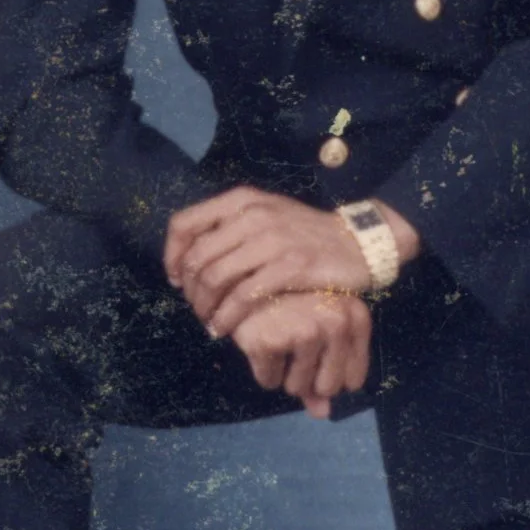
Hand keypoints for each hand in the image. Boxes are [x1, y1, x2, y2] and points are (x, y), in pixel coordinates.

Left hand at [166, 187, 369, 334]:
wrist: (358, 242)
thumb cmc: (306, 233)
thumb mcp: (267, 216)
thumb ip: (232, 228)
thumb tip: (191, 256)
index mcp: (242, 200)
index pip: (184, 224)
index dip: (171, 256)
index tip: (175, 280)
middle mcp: (252, 214)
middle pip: (196, 257)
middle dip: (189, 291)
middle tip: (197, 310)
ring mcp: (272, 239)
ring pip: (214, 278)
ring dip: (204, 307)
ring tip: (209, 323)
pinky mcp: (290, 265)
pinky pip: (243, 296)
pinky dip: (226, 317)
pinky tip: (225, 329)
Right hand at [230, 290, 371, 418]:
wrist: (245, 274)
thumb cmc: (288, 302)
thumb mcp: (317, 328)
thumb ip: (324, 373)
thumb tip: (322, 414)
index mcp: (355, 316)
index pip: (353, 378)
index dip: (331, 376)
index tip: (317, 358)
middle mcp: (336, 322)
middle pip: (328, 387)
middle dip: (307, 379)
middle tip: (293, 348)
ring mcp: (305, 331)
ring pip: (297, 387)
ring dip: (283, 374)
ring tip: (277, 337)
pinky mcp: (271, 340)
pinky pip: (269, 381)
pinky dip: (261, 369)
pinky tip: (260, 339)